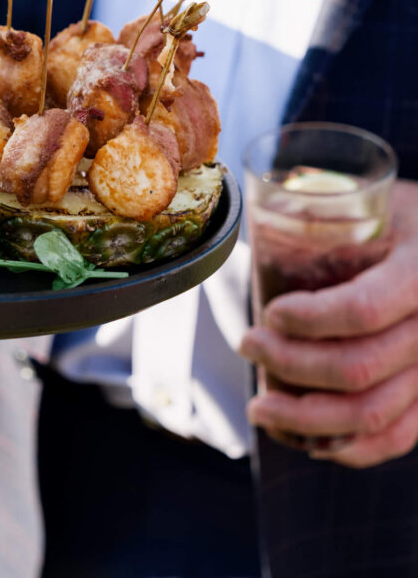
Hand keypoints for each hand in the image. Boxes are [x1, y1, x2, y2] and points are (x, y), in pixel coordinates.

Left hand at [240, 179, 417, 467]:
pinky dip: (351, 447)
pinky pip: (400, 436)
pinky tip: (308, 440)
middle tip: (247, 343)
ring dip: (305, 419)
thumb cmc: (405, 219)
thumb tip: (263, 209)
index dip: (309, 320)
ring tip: (259, 407)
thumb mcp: (376, 200)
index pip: (363, 309)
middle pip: (358, 367)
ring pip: (374, 414)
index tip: (270, 313)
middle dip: (289, 364)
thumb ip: (328, 211)